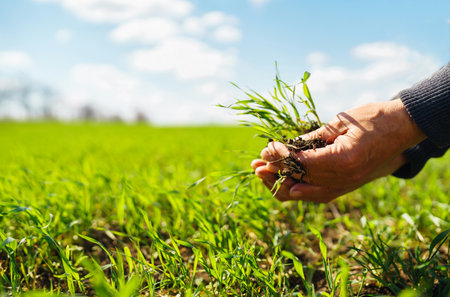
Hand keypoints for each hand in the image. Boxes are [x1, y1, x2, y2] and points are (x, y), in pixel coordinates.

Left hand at [251, 99, 425, 202]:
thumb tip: (284, 149)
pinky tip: (284, 185)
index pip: (301, 163)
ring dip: (281, 184)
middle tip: (257, 162)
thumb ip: (311, 139)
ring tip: (261, 173)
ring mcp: (347, 186)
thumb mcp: (338, 123)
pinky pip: (317, 194)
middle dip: (275, 171)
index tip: (268, 146)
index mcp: (344, 160)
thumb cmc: (373, 118)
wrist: (402, 128)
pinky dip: (299, 190)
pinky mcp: (347, 186)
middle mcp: (344, 178)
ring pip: (305, 192)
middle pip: (300, 180)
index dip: (280, 156)